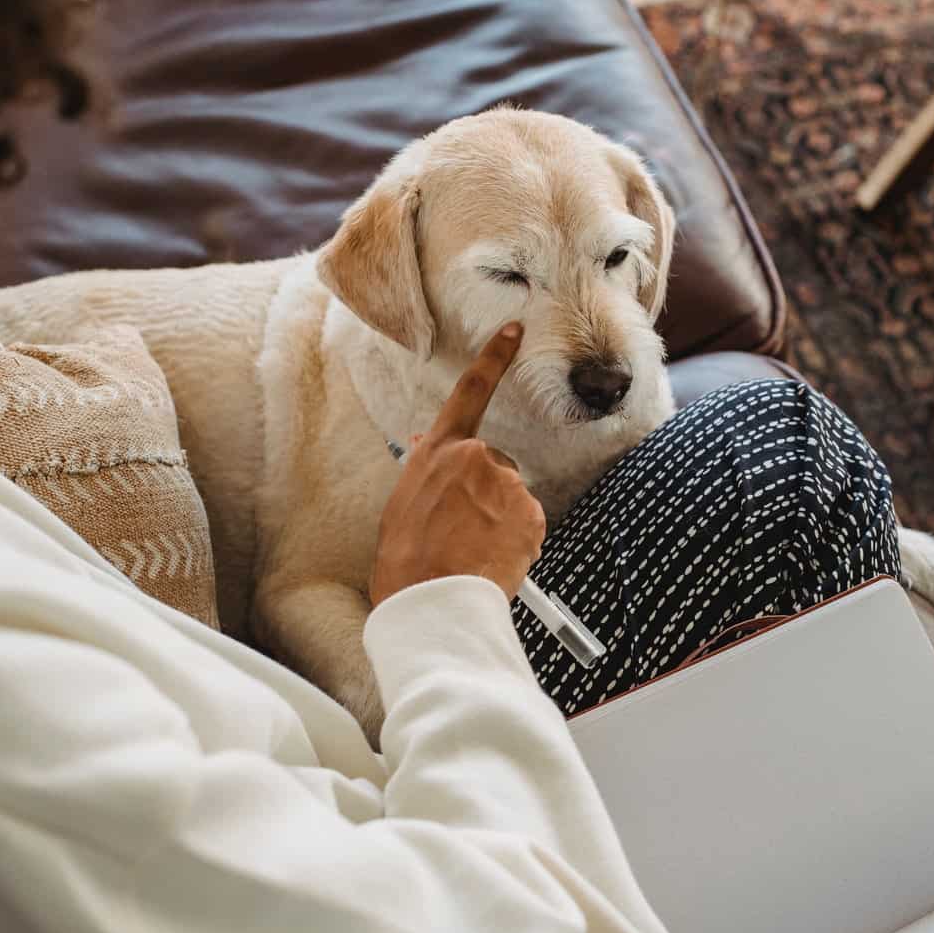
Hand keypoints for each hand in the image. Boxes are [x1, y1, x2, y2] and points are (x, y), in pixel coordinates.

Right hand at [369, 323, 545, 606]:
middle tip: (460, 533)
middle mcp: (475, 458)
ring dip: (499, 521)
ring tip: (471, 551)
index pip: (470, 392)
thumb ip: (426, 471)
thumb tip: (431, 443)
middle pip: (494, 467)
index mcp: (438, 452)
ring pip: (511, 499)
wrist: (431, 602)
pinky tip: (491, 560)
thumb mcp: (403, 505)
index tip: (515, 330)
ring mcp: (507, 484)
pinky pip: (527, 524)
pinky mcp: (530, 513)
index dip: (494, 357)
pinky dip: (515, 542)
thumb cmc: (407, 561)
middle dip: (485, 495)